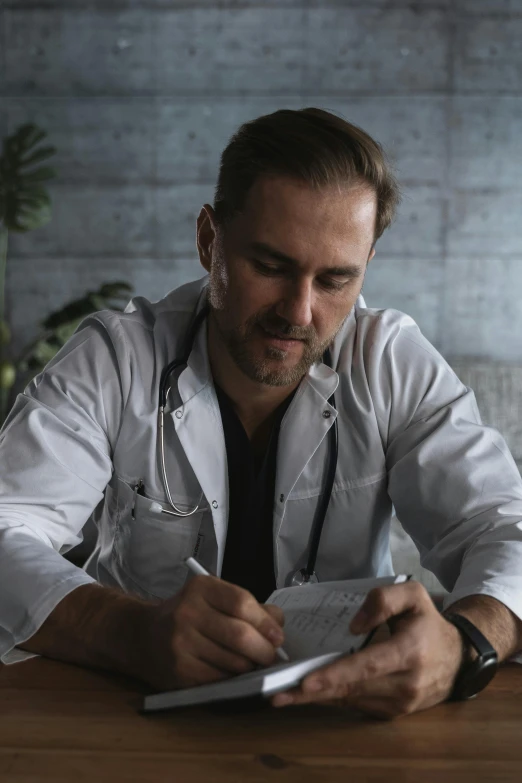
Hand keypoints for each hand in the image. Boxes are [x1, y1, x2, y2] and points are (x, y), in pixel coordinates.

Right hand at [142, 575, 284, 689]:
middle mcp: (187, 612)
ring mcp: (180, 643)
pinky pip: (219, 679)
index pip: (241, 602)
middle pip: (240, 635)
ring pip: (232, 662)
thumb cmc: (188, 616)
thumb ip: (247, 607)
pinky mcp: (179, 670)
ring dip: (250, 668)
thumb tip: (278, 624)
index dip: (265, 622)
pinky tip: (234, 676)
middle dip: (263, 651)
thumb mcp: (213, 599)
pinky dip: (233, 680)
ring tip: (252, 665)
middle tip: (271, 657)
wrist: (143, 636)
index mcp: (200, 588)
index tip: (278, 636)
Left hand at [271, 581, 463, 718]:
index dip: (335, 675)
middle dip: (313, 693)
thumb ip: (383, 600)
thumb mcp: (414, 595)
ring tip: (285, 696)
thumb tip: (353, 625)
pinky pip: (358, 706)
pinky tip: (311, 695)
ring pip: (351, 701)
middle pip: (352, 689)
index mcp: (409, 652)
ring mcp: (400, 703)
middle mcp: (405, 683)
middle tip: (278, 694)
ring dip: (318, 699)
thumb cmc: (429, 623)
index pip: (367, 666)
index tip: (307, 681)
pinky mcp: (394, 713)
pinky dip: (334, 700)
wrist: (457, 659)